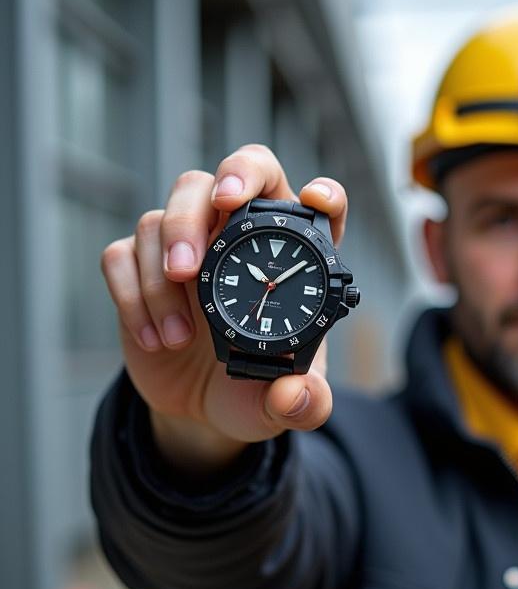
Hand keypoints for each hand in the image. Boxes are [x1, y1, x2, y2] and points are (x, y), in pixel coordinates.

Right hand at [100, 144, 349, 470]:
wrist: (201, 412)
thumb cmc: (253, 392)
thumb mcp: (286, 406)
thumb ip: (304, 403)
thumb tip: (295, 396)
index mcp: (293, 257)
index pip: (319, 202)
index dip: (322, 192)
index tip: (313, 200)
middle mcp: (240, 237)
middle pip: (229, 176)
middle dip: (217, 195)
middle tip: (199, 258)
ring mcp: (189, 245)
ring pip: (167, 209)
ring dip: (165, 271)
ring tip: (181, 333)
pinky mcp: (141, 266)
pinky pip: (123, 253)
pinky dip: (133, 295)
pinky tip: (157, 338)